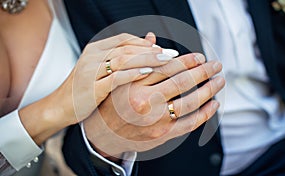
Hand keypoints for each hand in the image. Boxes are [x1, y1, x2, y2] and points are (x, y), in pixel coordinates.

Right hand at [19, 33, 175, 144]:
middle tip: (171, 54)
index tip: (163, 49)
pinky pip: (116, 77)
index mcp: (95, 49)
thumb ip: (121, 57)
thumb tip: (148, 43)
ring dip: (147, 59)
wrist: (60, 106)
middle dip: (151, 50)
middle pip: (127, 47)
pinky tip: (148, 72)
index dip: (145, 42)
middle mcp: (92, 56)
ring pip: (123, 59)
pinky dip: (133, 73)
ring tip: (165, 61)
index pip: (124, 39)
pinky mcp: (92, 87)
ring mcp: (91, 71)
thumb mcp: (101, 69)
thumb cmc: (84, 88)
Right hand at [84, 51, 224, 157]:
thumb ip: (139, 59)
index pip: (167, 68)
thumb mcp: (121, 79)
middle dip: (203, 72)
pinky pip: (188, 124)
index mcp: (134, 86)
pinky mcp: (162, 135)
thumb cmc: (113, 103)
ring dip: (208, 90)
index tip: (200, 57)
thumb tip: (152, 37)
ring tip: (219, 81)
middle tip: (216, 65)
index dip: (187, 61)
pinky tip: (213, 103)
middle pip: (182, 83)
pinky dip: (204, 114)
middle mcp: (145, 103)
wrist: (104, 134)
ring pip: (189, 103)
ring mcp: (154, 121)